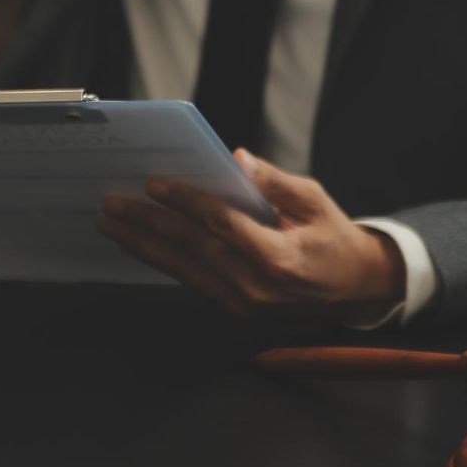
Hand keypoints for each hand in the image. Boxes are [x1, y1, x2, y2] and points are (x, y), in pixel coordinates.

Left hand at [99, 149, 407, 325]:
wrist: (354, 290)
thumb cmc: (334, 238)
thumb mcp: (314, 200)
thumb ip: (274, 182)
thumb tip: (237, 158)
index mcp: (278, 258)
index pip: (221, 225)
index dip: (186, 202)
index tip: (154, 184)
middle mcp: (255, 286)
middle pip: (191, 248)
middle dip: (147, 224)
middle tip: (113, 204)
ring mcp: (243, 302)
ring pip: (183, 269)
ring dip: (143, 245)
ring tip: (111, 225)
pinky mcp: (234, 308)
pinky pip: (191, 280)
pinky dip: (162, 260)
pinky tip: (139, 243)